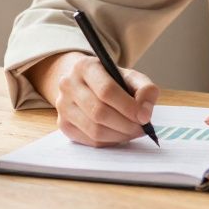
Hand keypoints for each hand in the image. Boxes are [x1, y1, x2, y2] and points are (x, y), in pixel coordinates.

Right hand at [32, 52, 158, 147]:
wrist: (85, 83)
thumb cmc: (111, 81)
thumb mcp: (130, 77)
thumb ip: (145, 89)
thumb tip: (145, 114)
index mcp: (85, 66)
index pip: (106, 90)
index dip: (128, 107)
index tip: (144, 117)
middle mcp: (68, 84)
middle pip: (99, 112)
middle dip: (125, 124)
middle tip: (142, 129)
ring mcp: (63, 106)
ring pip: (94, 130)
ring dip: (119, 136)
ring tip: (133, 132)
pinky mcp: (63, 124)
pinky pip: (90, 141)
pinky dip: (109, 142)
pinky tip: (119, 135)